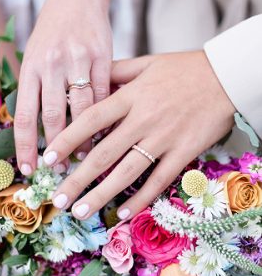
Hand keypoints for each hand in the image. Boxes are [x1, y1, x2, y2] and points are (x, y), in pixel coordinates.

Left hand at [14, 0, 113, 175]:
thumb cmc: (54, 33)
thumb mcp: (36, 57)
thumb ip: (36, 90)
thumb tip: (37, 130)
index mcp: (31, 67)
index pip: (25, 115)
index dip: (25, 146)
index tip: (31, 168)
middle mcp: (52, 64)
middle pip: (54, 116)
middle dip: (59, 148)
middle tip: (62, 169)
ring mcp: (79, 60)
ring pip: (82, 109)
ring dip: (85, 137)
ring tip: (87, 156)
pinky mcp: (103, 57)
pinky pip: (104, 94)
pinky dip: (105, 116)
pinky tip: (106, 132)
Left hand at [42, 51, 235, 219]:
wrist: (226, 77)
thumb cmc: (184, 69)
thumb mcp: (147, 62)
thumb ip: (117, 70)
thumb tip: (89, 79)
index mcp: (131, 96)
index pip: (91, 120)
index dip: (67, 140)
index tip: (48, 159)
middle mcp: (144, 119)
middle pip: (104, 154)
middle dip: (78, 179)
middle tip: (58, 200)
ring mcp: (164, 139)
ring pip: (127, 172)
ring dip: (102, 194)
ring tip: (81, 212)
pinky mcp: (184, 153)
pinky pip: (159, 180)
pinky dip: (141, 198)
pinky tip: (122, 213)